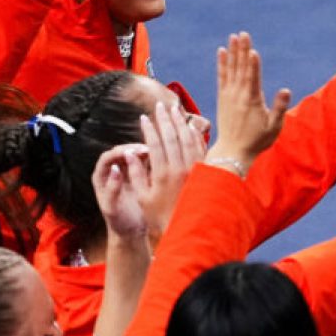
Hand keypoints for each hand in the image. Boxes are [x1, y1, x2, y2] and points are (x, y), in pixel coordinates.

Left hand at [92, 145, 149, 240]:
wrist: (132, 233)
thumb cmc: (119, 223)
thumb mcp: (112, 208)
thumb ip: (112, 189)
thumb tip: (116, 169)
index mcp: (101, 178)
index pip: (107, 158)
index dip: (118, 153)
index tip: (131, 153)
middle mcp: (112, 173)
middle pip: (120, 154)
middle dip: (132, 150)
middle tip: (146, 149)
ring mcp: (126, 174)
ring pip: (133, 157)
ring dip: (143, 152)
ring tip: (155, 152)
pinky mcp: (138, 178)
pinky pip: (144, 164)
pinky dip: (151, 160)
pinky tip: (161, 159)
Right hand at [134, 101, 204, 233]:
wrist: (189, 229)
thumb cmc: (162, 217)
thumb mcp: (143, 198)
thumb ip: (136, 174)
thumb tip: (130, 154)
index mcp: (163, 174)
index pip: (155, 144)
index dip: (149, 129)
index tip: (144, 118)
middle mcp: (181, 169)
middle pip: (173, 137)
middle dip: (165, 119)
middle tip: (160, 106)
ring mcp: (195, 170)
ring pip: (189, 140)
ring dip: (181, 123)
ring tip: (175, 110)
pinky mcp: (206, 173)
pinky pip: (201, 149)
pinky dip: (196, 135)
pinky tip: (191, 127)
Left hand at [206, 32, 290, 172]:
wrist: (233, 151)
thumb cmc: (257, 141)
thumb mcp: (273, 128)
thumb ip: (279, 108)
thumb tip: (286, 90)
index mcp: (252, 101)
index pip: (253, 78)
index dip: (253, 63)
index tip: (252, 49)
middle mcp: (239, 96)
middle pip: (241, 68)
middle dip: (242, 50)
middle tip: (243, 33)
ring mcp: (229, 96)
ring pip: (231, 69)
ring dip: (233, 52)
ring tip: (233, 37)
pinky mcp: (222, 98)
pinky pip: (222, 77)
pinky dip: (222, 64)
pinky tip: (222, 52)